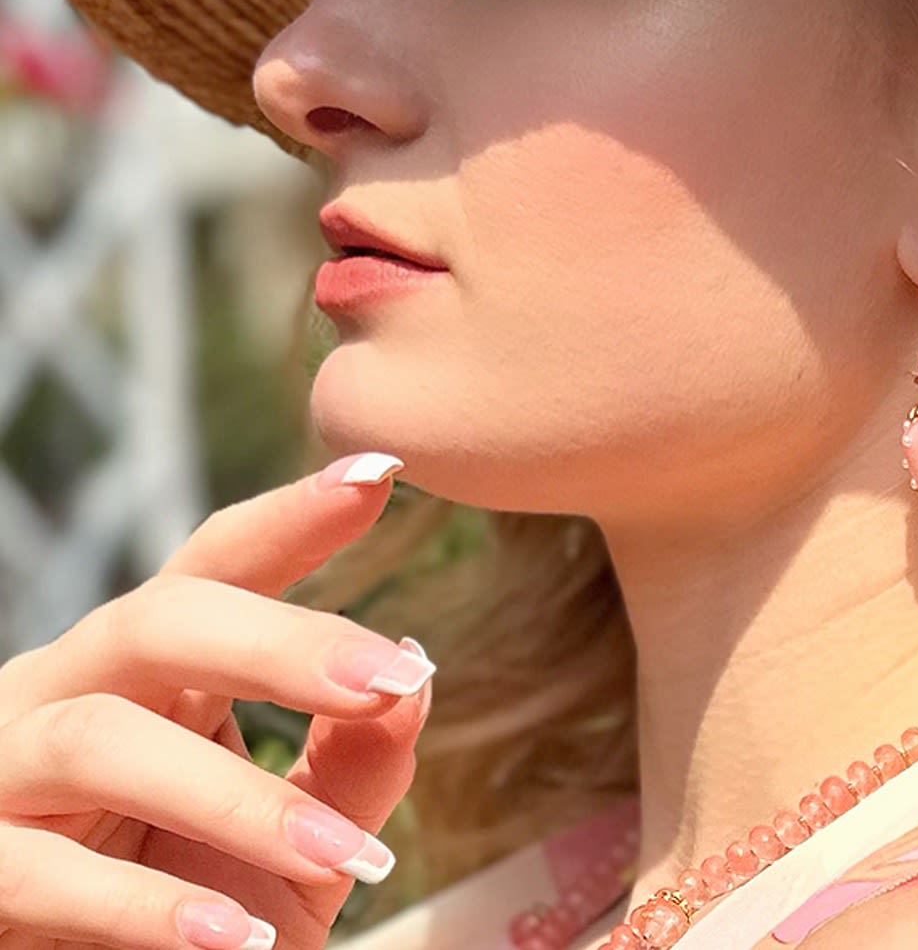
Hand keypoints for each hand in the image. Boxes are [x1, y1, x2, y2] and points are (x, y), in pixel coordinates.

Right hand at [0, 452, 433, 949]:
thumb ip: (354, 765)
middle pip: (157, 619)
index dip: (289, 517)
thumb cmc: (194, 908)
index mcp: (151, 667)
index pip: (216, 566)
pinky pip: (35, 871)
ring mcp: (1, 774)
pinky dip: (143, 907)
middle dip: (279, 644)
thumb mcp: (296, 846)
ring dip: (234, 798)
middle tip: (391, 681)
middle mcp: (67, 691)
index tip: (382, 473)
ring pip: (99, 739)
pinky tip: (234, 938)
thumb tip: (416, 671)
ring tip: (343, 856)